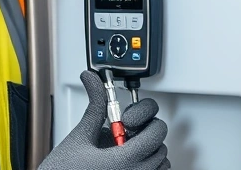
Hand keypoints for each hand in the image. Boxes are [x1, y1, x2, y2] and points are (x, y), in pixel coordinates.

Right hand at [39, 70, 169, 169]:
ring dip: (147, 154)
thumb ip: (95, 106)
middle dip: (146, 136)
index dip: (147, 121)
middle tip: (126, 134)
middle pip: (160, 149)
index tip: (131, 121)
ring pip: (159, 166)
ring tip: (125, 151)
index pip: (155, 134)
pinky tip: (125, 164)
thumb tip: (93, 80)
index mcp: (124, 161)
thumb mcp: (80, 136)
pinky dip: (145, 168)